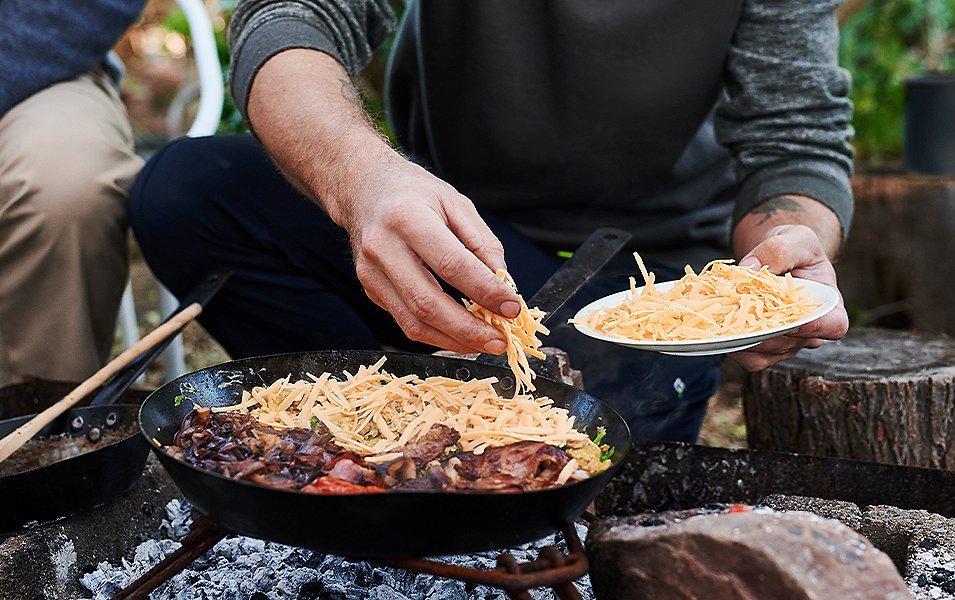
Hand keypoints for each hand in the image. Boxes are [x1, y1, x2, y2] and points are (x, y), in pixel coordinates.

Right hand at [343, 156, 520, 353]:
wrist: (365, 189)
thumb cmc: (414, 193)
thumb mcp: (456, 204)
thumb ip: (483, 244)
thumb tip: (504, 286)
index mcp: (407, 218)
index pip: (451, 265)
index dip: (485, 291)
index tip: (512, 308)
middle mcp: (382, 248)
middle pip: (428, 303)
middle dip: (468, 329)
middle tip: (499, 341)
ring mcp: (371, 273)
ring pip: (413, 322)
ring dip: (453, 340)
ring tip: (484, 343)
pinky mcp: (370, 289)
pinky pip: (405, 322)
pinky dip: (436, 334)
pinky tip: (460, 334)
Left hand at [731, 224, 848, 371]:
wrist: (776, 258)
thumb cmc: (794, 248)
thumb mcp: (794, 238)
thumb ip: (778, 249)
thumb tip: (749, 268)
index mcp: (829, 306)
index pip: (834, 325)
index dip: (818, 327)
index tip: (796, 320)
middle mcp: (811, 331)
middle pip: (792, 342)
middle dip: (765, 329)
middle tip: (740, 310)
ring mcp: (787, 344)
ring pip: (768, 353)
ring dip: (745, 338)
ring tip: (724, 316)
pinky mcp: (764, 349)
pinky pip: (750, 358)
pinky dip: (735, 346)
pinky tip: (721, 326)